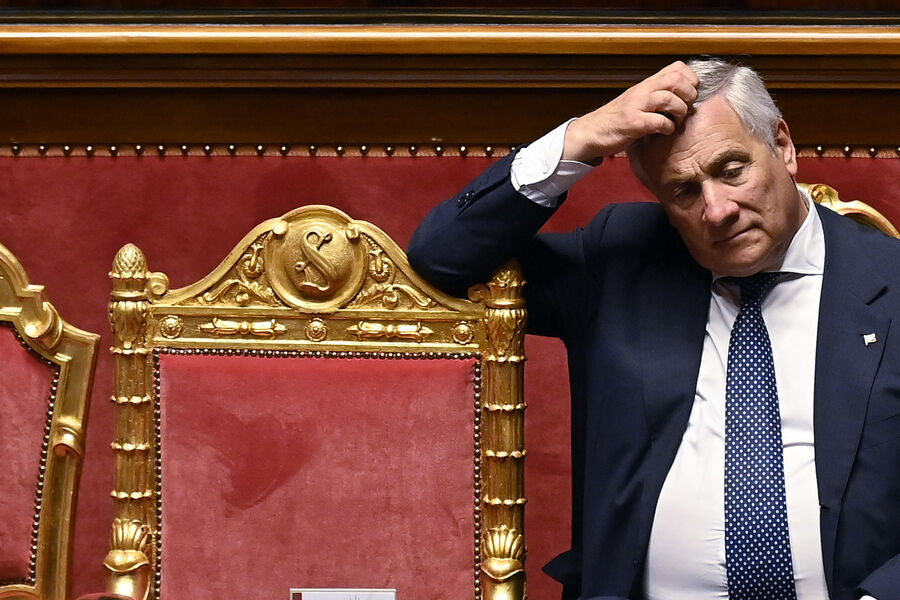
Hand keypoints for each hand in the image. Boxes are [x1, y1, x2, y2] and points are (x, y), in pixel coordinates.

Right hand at [562, 61, 699, 163]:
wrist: (590, 132)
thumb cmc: (615, 121)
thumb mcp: (637, 102)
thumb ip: (655, 96)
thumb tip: (683, 98)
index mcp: (646, 85)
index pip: (677, 68)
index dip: (690, 80)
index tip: (690, 95)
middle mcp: (641, 91)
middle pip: (676, 80)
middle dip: (689, 95)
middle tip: (687, 109)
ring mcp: (635, 106)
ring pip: (668, 98)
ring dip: (680, 112)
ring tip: (677, 121)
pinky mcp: (632, 123)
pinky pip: (658, 121)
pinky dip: (667, 128)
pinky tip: (664, 132)